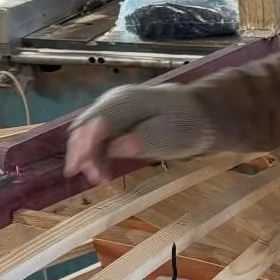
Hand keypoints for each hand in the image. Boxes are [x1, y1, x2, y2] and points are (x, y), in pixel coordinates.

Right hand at [64, 84, 218, 183]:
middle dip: (82, 153)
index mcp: (125, 101)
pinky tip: (102, 171)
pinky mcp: (113, 119)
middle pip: (84, 126)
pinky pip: (95, 136)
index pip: (96, 122)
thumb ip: (138, 141)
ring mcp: (111, 109)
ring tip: (98, 178)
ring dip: (86, 156)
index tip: (87, 170)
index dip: (87, 147)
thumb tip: (112, 147)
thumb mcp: (167, 136)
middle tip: (95, 179)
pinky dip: (95, 154)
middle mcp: (112, 101)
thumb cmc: (186, 125)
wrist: (198, 115)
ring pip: (85, 132)